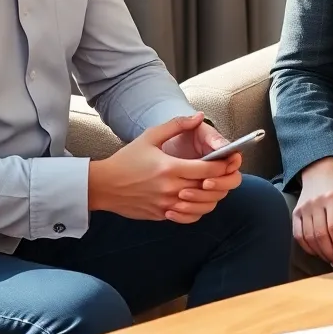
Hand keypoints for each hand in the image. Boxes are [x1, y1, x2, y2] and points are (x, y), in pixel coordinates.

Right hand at [88, 114, 239, 222]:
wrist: (103, 185)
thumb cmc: (126, 159)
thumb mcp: (150, 137)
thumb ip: (176, 125)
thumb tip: (198, 116)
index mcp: (170, 168)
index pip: (207, 170)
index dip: (223, 166)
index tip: (229, 161)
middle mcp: (170, 189)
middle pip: (207, 188)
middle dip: (220, 181)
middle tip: (226, 173)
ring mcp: (166, 205)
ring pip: (202, 206)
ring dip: (211, 197)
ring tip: (212, 186)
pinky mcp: (162, 215)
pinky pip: (188, 217)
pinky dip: (197, 210)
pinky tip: (196, 199)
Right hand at [293, 157, 332, 268]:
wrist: (319, 172)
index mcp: (332, 198)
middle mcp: (315, 203)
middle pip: (321, 234)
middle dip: (331, 253)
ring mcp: (303, 207)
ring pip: (309, 237)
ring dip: (320, 253)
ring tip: (331, 260)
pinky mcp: (295, 212)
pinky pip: (298, 234)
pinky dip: (307, 247)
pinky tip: (318, 253)